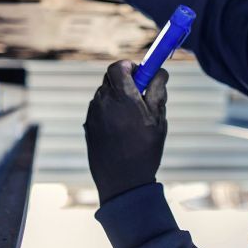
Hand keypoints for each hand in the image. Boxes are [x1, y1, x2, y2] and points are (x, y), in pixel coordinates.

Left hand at [84, 60, 168, 203]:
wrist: (122, 182)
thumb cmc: (144, 150)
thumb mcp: (158, 119)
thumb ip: (158, 91)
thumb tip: (159, 72)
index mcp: (122, 96)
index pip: (119, 66)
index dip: (130, 66)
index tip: (141, 74)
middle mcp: (102, 102)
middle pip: (110, 78)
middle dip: (125, 81)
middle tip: (140, 94)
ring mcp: (93, 114)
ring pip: (105, 94)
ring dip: (117, 98)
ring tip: (133, 119)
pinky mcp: (88, 126)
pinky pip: (99, 110)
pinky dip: (110, 112)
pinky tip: (122, 131)